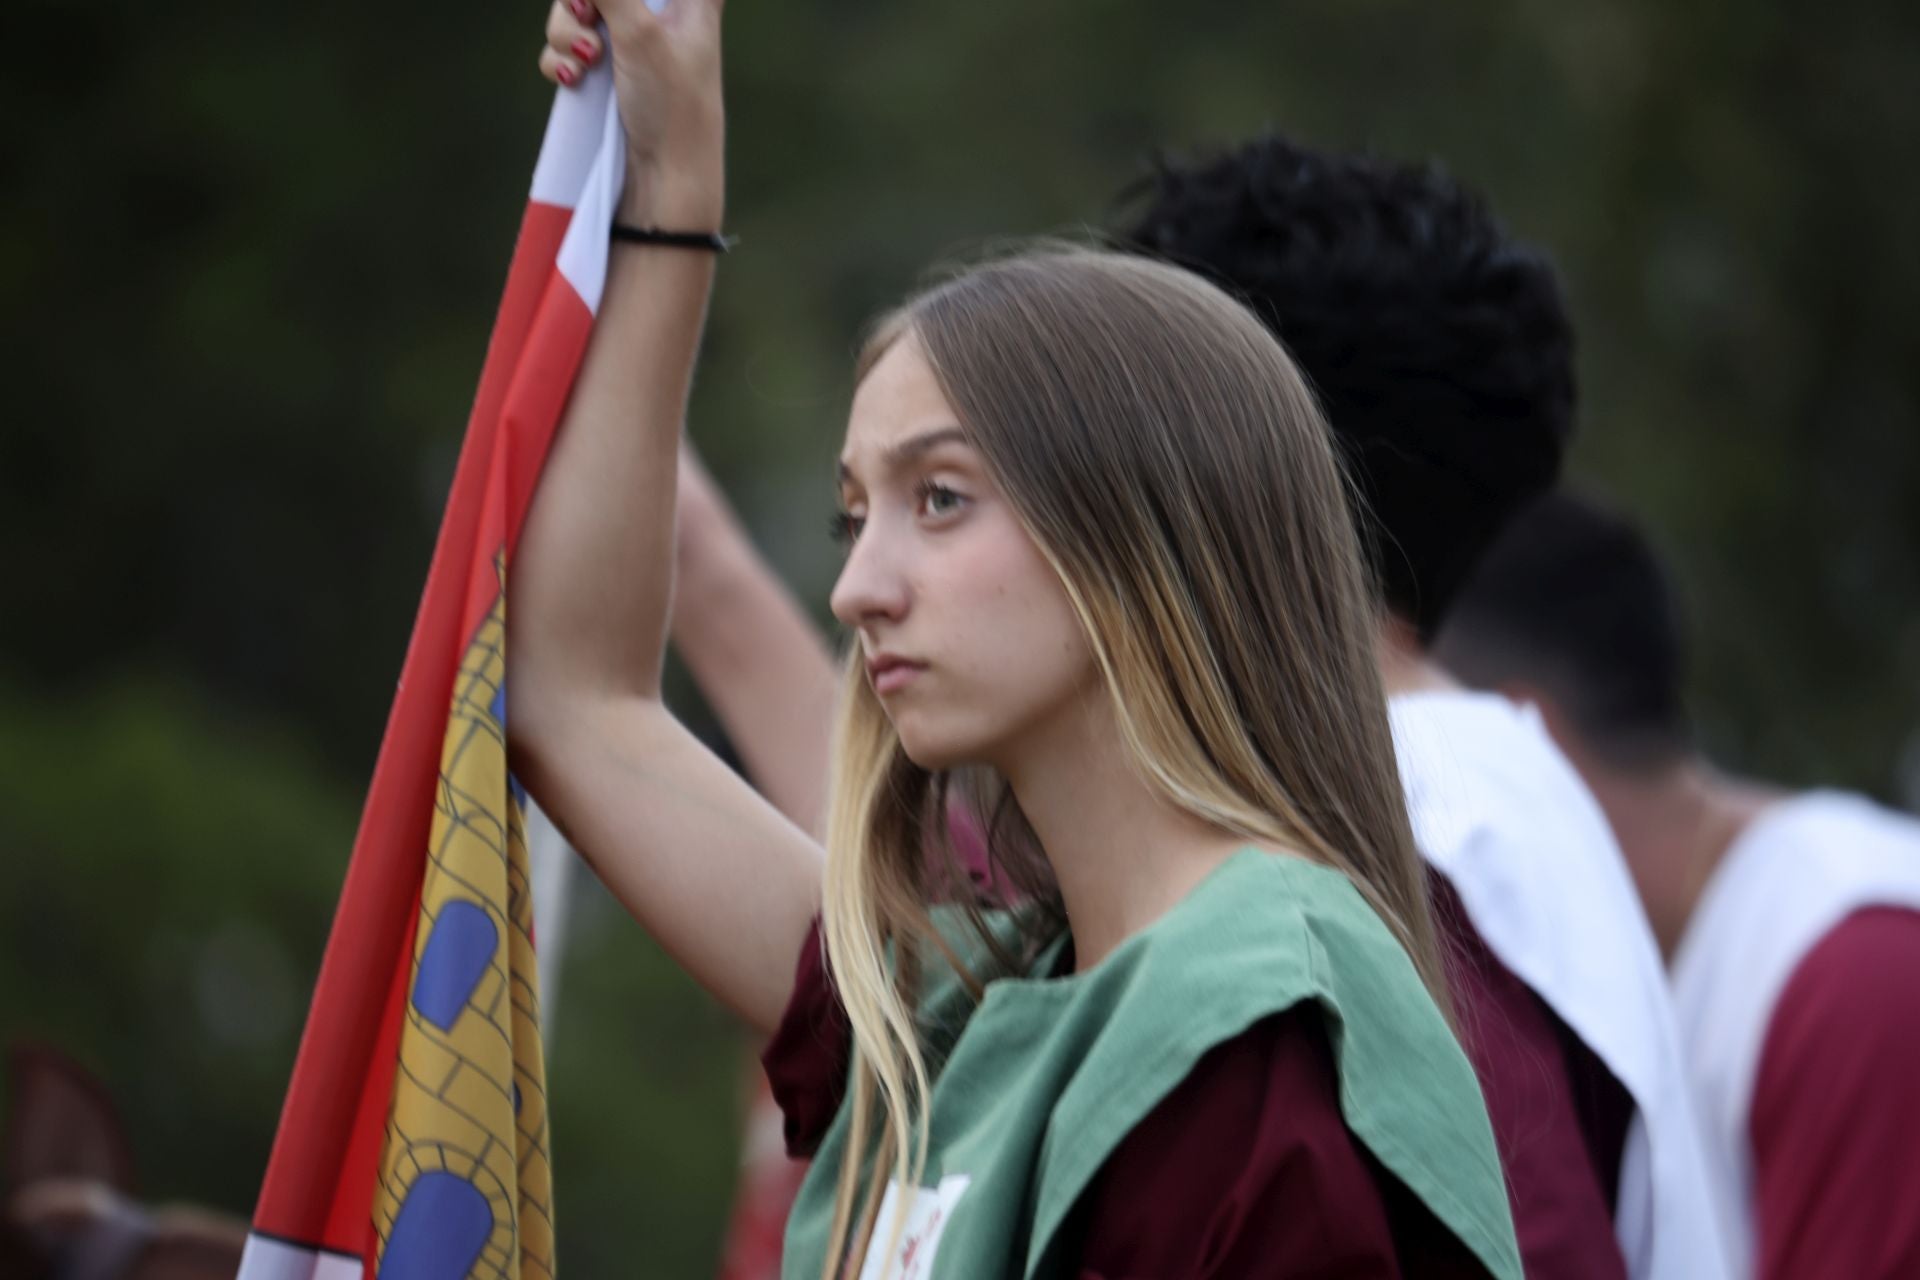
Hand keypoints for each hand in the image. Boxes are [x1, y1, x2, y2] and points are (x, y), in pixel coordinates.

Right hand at [539, 0, 725, 226]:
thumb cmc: (672, 106)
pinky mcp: (603, 77)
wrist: (665, 180)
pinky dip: (561, 60)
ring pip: (575, 13)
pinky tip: (572, 80)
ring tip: (585, 63)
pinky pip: (565, 50)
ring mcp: (628, 47)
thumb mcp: (639, 33)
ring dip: (566, 32)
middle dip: (578, 1)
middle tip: (585, 14)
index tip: (601, 9)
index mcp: (690, 0)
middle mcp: (659, 17)